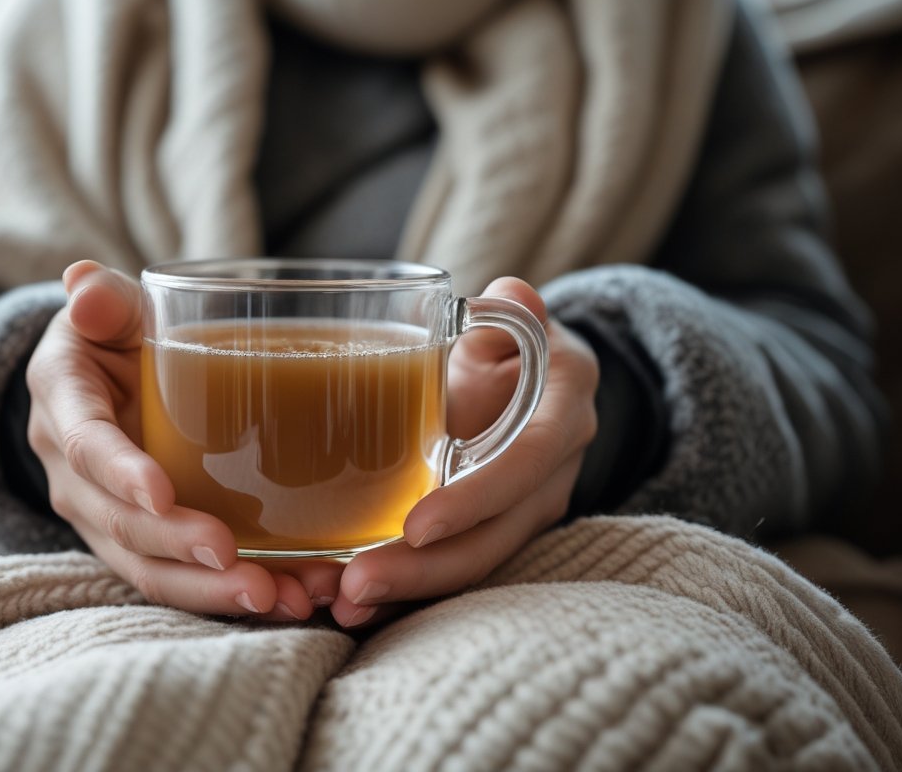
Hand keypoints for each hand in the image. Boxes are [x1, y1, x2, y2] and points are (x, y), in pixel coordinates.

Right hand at [26, 260, 340, 620]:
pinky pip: (178, 578)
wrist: (102, 377)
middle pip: (120, 524)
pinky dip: (228, 595)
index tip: (163, 494)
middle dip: (179, 549)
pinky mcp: (139, 542)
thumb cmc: (117, 333)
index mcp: (63, 403)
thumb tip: (83, 284)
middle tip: (239, 563)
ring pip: (148, 567)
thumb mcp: (109, 309)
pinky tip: (287, 600)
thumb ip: (103, 301)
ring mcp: (103, 515)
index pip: (85, 445)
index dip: (120, 472)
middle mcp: (73, 473)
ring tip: (277, 599)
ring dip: (210, 592)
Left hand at [329, 277, 598, 627]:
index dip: (475, 500)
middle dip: (424, 571)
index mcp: (561, 417)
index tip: (418, 527)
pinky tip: (351, 604)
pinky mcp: (491, 531)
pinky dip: (403, 588)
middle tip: (353, 585)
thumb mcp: (521, 323)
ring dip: (405, 592)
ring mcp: (523, 512)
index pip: (523, 466)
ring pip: (469, 565)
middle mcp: (550, 477)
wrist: (541, 381)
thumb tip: (512, 295)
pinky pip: (450, 566)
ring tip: (340, 605)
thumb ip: (514, 313)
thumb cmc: (517, 345)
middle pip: (492, 539)